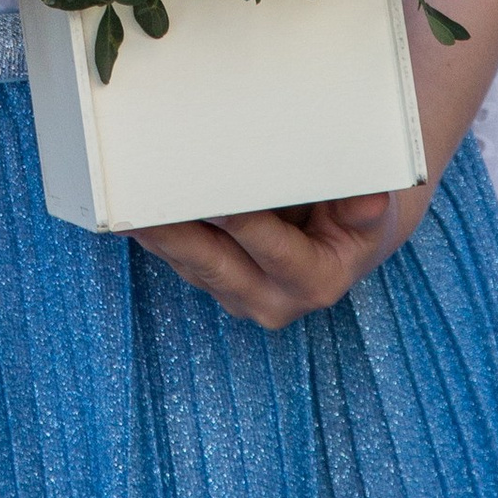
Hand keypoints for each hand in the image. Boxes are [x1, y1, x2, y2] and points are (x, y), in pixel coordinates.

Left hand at [131, 187, 415, 328]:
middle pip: (216, 263)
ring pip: (190, 264)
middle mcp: (272, 298)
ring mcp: (239, 294)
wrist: (347, 238)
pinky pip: (181, 260)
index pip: (274, 250)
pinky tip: (131, 211)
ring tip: (125, 201)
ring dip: (157, 235)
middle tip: (145, 202)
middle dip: (178, 233)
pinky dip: (157, 236)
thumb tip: (368, 201)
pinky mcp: (215, 284)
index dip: (245, 225)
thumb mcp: (371, 210)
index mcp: (316, 280)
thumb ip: (365, 208)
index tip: (218, 199)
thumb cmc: (357, 215)